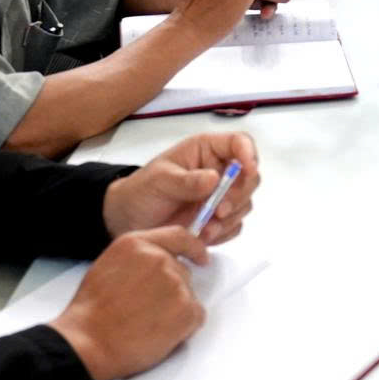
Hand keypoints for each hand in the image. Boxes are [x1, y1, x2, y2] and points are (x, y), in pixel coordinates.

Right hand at [48, 227, 210, 379]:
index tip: (202, 257)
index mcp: (137, 244)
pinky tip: (159, 334)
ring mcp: (175, 283)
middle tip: (147, 311)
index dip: (194, 248)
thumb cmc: (91, 312)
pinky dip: (184, 328)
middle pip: (182, 272)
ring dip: (175, 310)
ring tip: (147, 323)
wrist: (89, 342)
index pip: (179, 236)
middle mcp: (160, 258)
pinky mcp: (187, 309)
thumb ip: (138, 258)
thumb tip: (158, 263)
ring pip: (188, 296)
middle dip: (170, 291)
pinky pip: (196, 316)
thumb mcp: (108, 266)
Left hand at [103, 131, 262, 242]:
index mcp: (206, 151)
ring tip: (203, 230)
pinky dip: (223, 233)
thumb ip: (186, 180)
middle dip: (238, 196)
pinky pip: (234, 226)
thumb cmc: (141, 191)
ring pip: (244, 205)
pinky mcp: (219, 220)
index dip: (249, 154)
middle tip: (218, 212)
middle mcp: (219, 171)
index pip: (239, 143)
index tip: (248, 170)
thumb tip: (214, 178)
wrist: (128, 221)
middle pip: (250, 178)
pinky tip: (203, 236)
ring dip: (228, 219)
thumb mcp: (159, 180)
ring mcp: (221, 197)